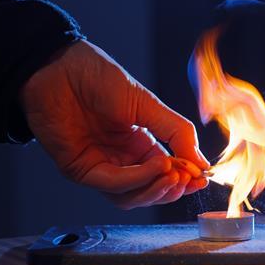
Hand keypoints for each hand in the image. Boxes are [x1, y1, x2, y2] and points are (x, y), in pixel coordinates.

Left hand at [21, 40, 209, 208]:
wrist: (62, 67)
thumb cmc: (101, 79)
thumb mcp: (148, 105)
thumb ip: (176, 132)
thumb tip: (202, 162)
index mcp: (138, 145)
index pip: (165, 174)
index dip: (185, 179)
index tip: (203, 177)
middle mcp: (121, 160)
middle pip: (149, 190)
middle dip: (172, 189)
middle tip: (189, 180)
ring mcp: (101, 166)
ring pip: (131, 197)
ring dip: (155, 190)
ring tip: (174, 176)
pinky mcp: (81, 169)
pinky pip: (112, 184)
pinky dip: (137, 179)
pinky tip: (155, 167)